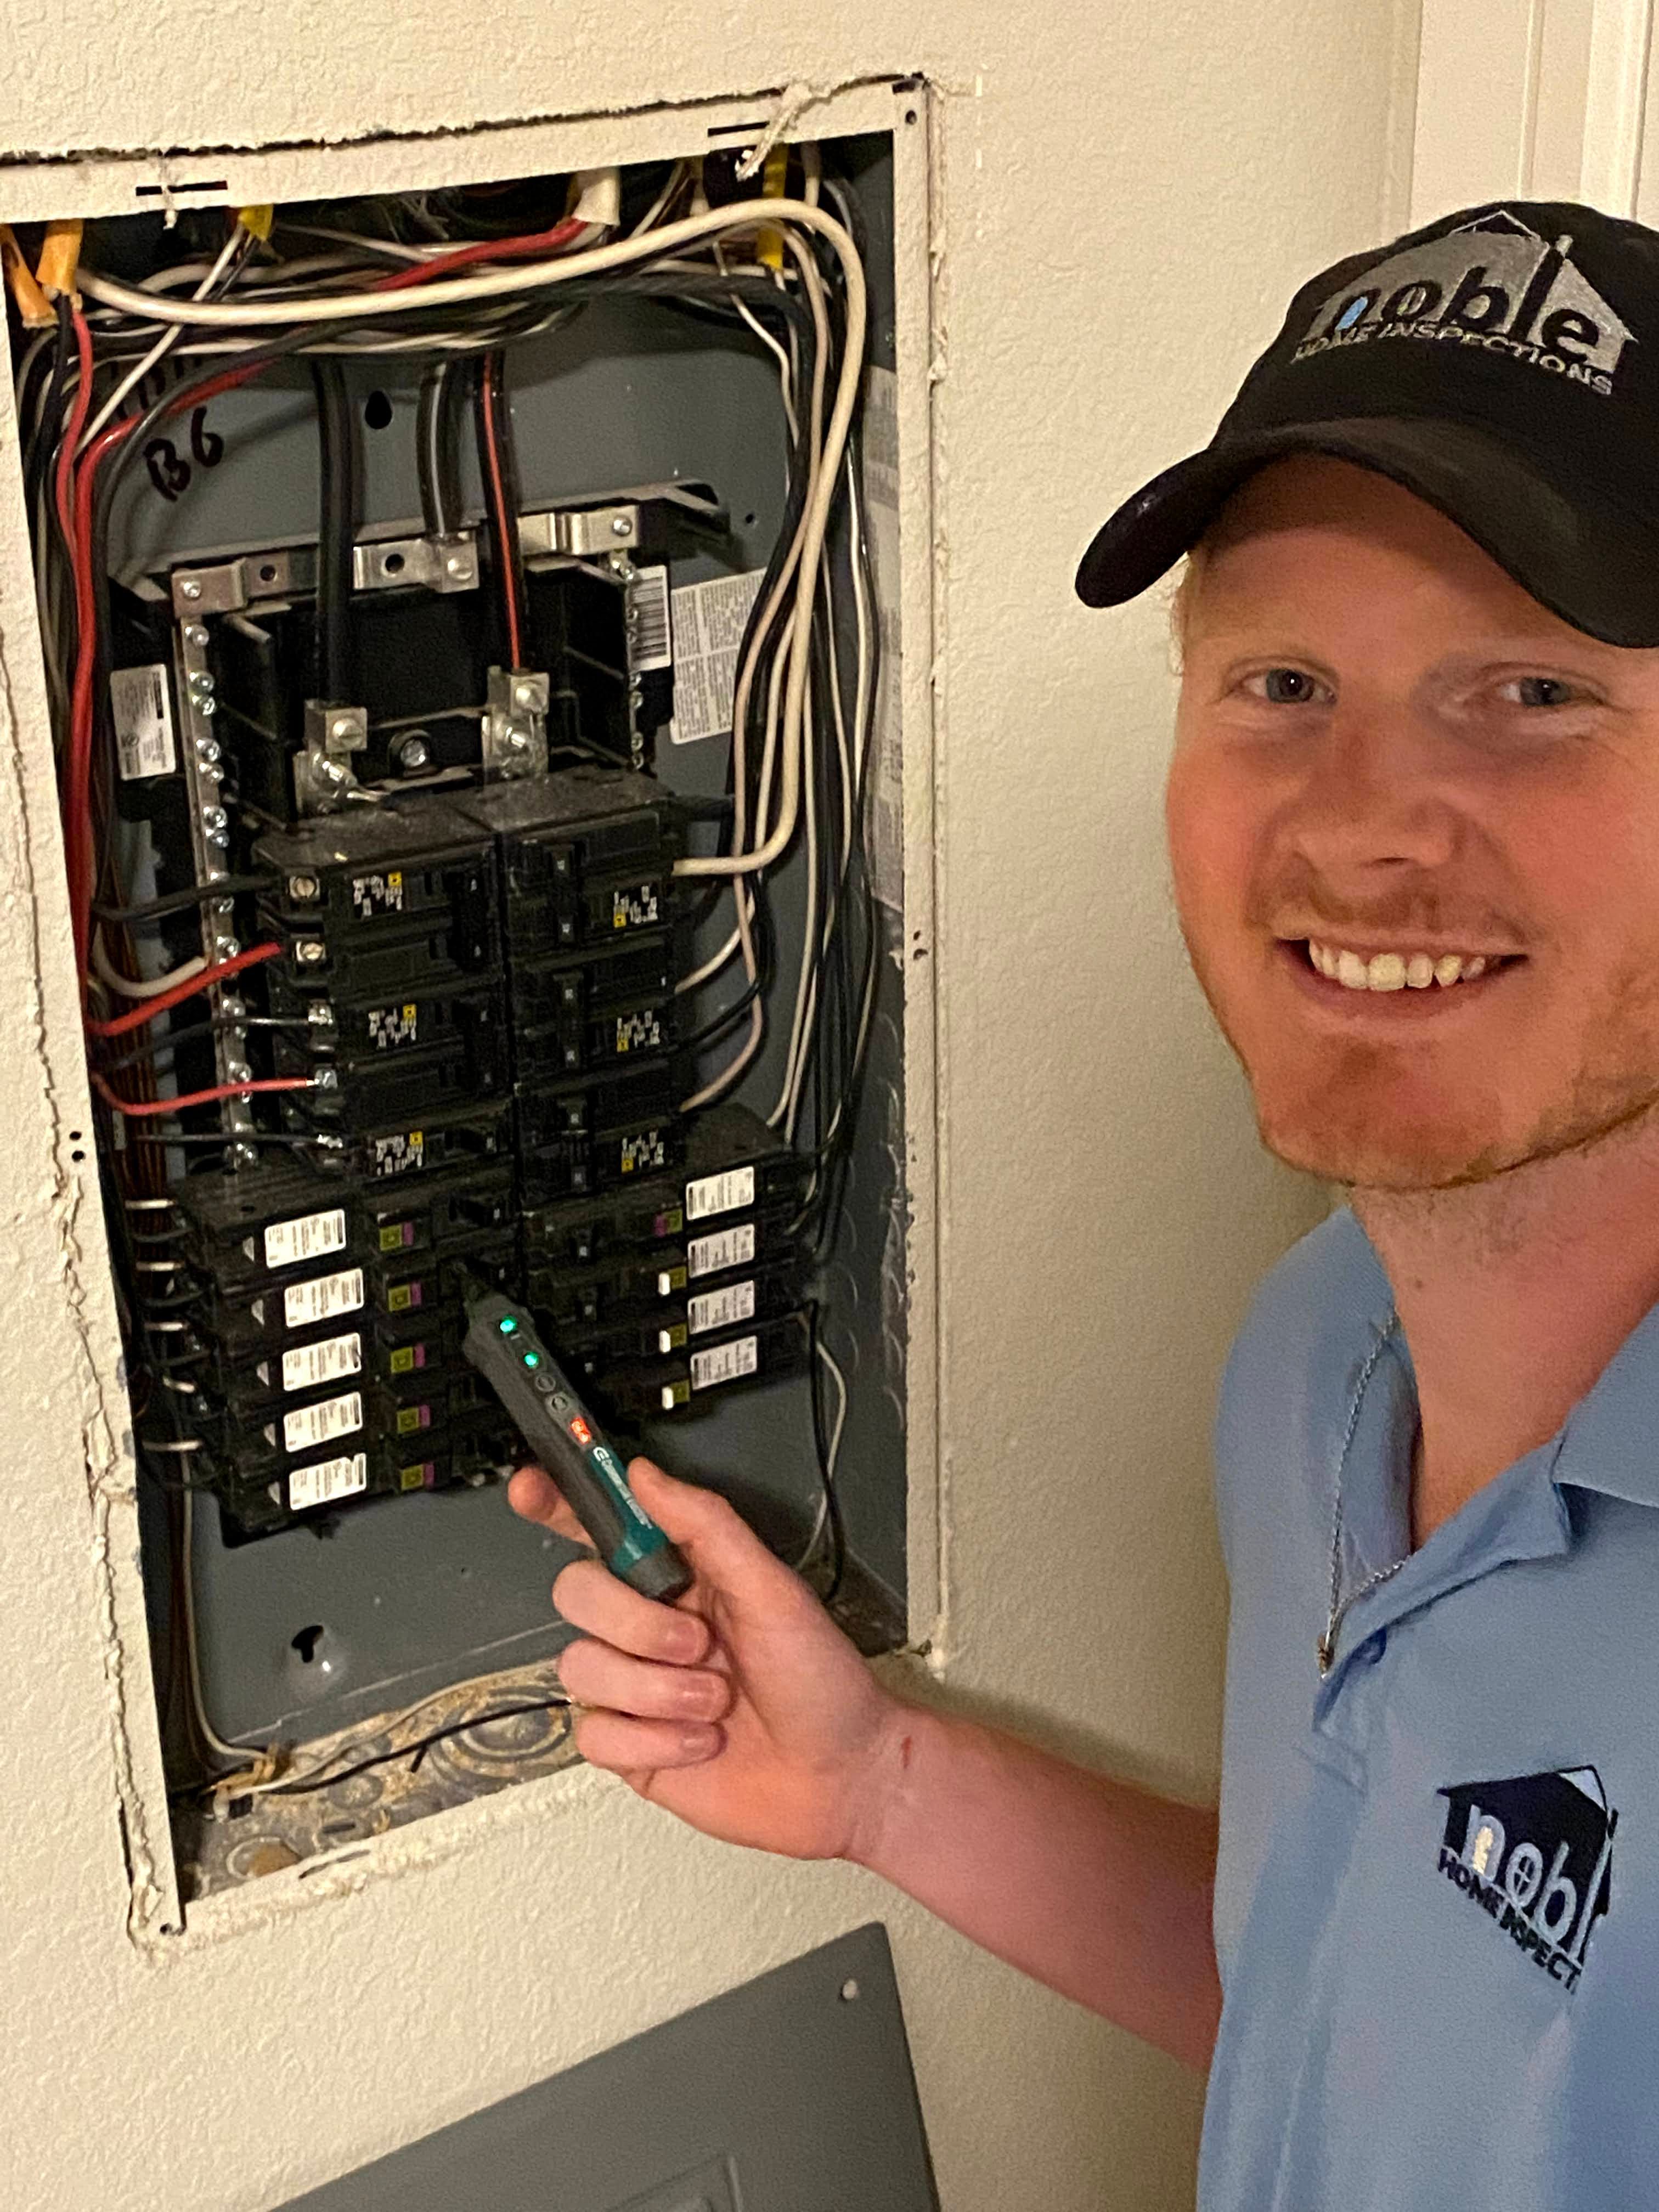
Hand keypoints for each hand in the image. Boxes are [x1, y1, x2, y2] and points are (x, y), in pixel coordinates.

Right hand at [508, 1457, 901, 1860]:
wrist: (839, 1777)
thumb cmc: (821, 1682)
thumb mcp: (773, 1589)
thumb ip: (706, 1525)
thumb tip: (644, 1475)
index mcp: (681, 1574)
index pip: (601, 1526)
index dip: (557, 1503)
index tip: (533, 1489)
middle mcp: (649, 1624)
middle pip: (576, 1593)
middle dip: (637, 1624)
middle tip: (698, 1645)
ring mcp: (634, 1686)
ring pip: (580, 1667)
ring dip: (656, 1692)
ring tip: (714, 1703)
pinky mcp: (630, 1746)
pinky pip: (593, 1734)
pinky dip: (652, 1742)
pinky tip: (697, 1742)